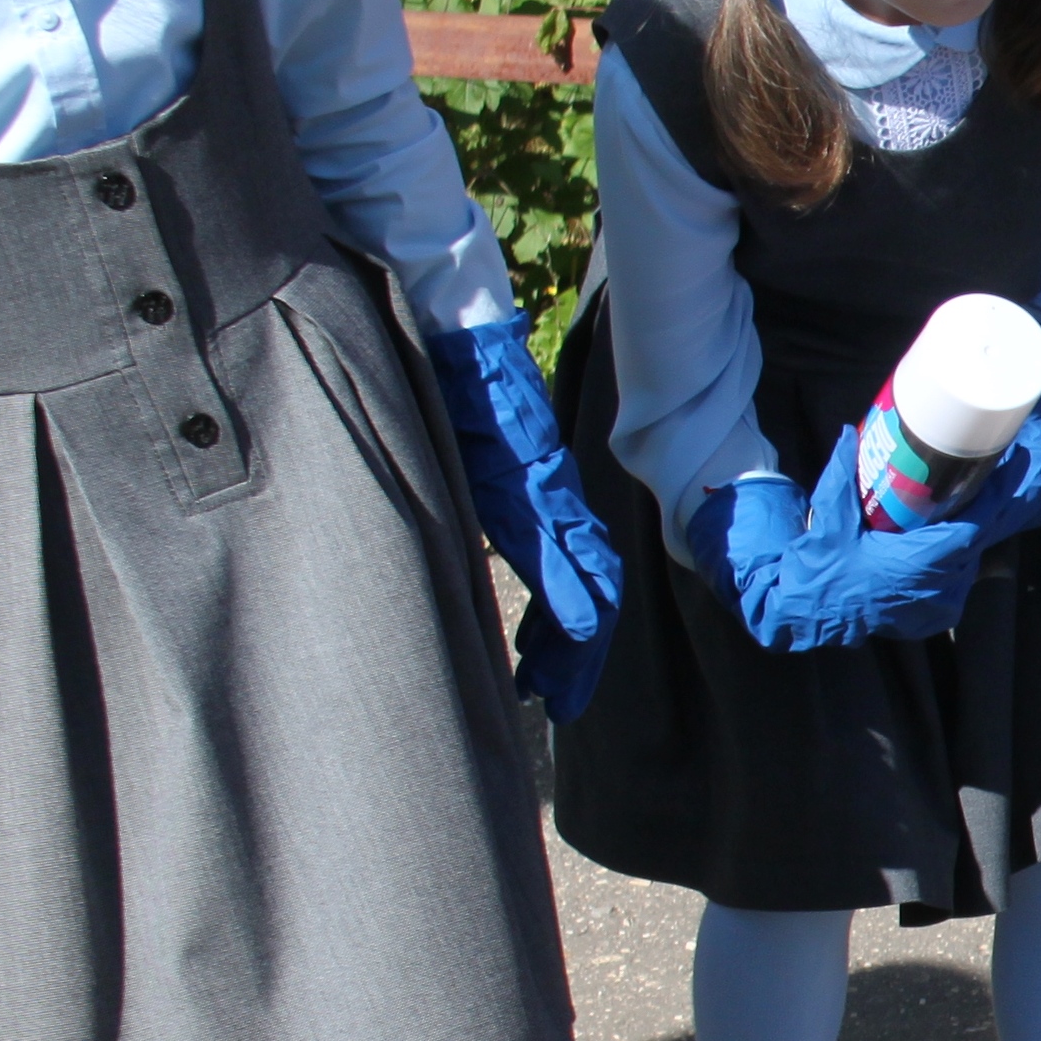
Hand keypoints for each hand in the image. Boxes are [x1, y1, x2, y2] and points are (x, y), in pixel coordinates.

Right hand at [420, 314, 623, 719]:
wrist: (456, 334)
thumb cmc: (457, 393)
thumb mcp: (470, 467)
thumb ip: (488, 511)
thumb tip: (476, 556)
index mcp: (539, 505)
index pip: (569, 582)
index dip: (564, 637)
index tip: (547, 683)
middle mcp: (551, 505)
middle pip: (584, 596)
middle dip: (571, 659)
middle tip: (561, 706)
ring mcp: (545, 494)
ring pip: (581, 582)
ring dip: (571, 643)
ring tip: (559, 692)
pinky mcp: (529, 480)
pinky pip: (558, 546)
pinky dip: (570, 592)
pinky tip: (580, 630)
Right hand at [683, 440, 979, 653]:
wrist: (813, 617)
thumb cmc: (822, 571)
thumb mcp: (829, 521)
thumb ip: (841, 476)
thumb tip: (849, 434)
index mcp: (915, 564)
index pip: (970, 530)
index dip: (992, 500)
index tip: (1006, 471)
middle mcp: (936, 589)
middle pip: (977, 542)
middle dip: (987, 509)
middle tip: (991, 478)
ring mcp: (940, 607)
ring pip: (971, 562)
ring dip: (970, 534)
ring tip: (968, 503)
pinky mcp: (938, 617)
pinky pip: (960, 582)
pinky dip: (958, 560)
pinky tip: (946, 539)